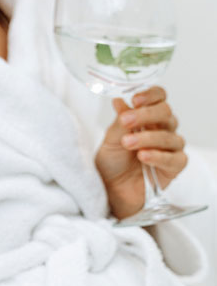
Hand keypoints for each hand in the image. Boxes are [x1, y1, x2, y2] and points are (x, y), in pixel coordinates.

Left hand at [95, 86, 186, 218]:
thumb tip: (120, 100)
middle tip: (126, 122)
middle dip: (145, 115)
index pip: (158, 97)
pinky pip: (174, 158)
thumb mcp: (110, 139)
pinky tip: (143, 156)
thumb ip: (120, 121)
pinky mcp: (175, 166)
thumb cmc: (112, 163)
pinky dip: (158, 156)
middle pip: (166, 112)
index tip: (135, 99)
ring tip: (127, 143)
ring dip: (147, 138)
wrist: (111, 191)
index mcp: (147, 117)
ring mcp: (170, 147)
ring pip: (169, 135)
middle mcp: (162, 128)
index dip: (150, 95)